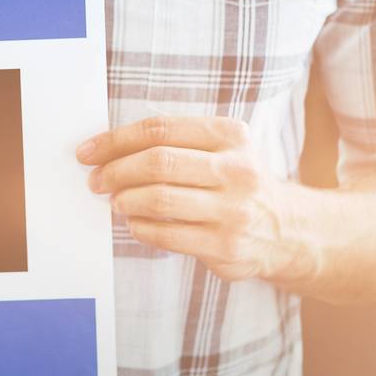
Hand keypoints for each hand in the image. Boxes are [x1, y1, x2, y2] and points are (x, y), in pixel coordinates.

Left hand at [77, 115, 313, 283]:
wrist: (287, 230)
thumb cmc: (234, 182)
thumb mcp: (220, 148)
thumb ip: (173, 140)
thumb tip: (105, 148)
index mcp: (231, 135)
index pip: (159, 129)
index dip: (115, 140)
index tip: (87, 151)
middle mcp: (237, 170)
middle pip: (157, 162)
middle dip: (115, 171)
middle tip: (96, 180)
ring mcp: (234, 210)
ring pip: (159, 199)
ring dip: (124, 200)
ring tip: (116, 201)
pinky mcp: (227, 246)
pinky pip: (166, 234)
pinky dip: (139, 227)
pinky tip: (135, 223)